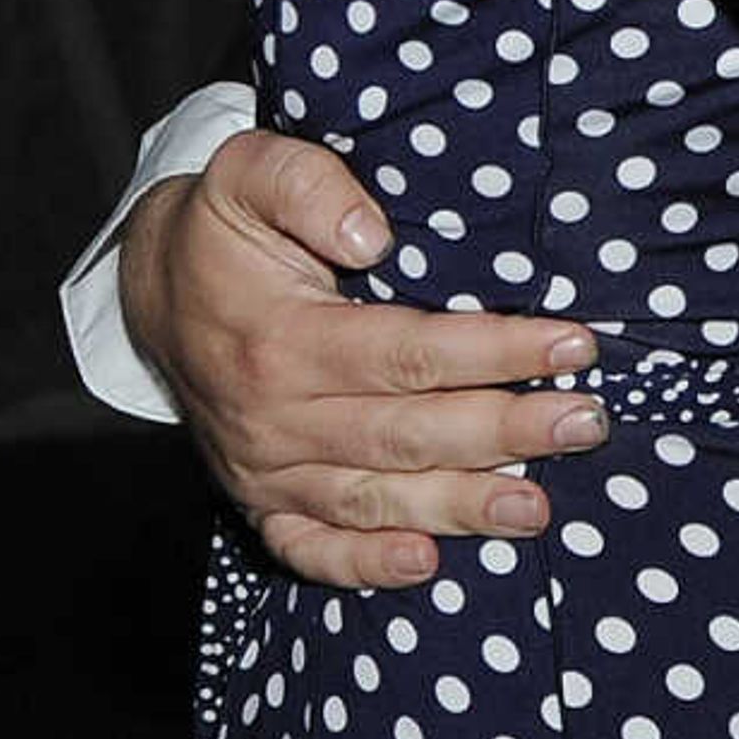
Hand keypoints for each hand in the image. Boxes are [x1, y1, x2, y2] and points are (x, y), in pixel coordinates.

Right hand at [124, 127, 611, 586]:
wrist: (153, 291)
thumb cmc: (222, 229)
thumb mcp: (249, 172)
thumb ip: (307, 186)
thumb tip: (373, 235)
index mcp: (281, 338)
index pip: (408, 353)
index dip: (496, 351)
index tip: (575, 344)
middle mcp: (274, 415)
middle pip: (407, 433)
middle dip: (505, 432)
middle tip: (585, 424)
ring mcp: (264, 468)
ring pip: (373, 499)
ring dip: (460, 507)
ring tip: (537, 509)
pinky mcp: (258, 500)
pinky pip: (308, 548)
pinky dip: (363, 565)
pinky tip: (425, 566)